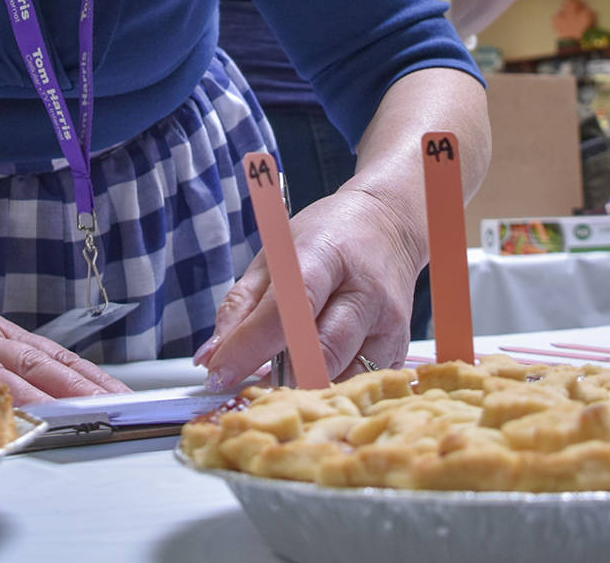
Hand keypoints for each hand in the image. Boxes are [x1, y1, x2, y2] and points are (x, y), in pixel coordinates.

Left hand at [194, 186, 420, 391]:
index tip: (219, 374)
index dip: (249, 348)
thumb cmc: (325, 239)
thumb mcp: (273, 258)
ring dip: (304, 383)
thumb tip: (209, 359)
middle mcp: (365, 291)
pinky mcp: (400, 347)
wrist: (388, 226)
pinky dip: (329, 383)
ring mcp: (388, 323)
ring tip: (284, 370)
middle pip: (319, 352)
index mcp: (326, 256)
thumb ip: (239, 307)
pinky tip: (315, 369)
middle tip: (251, 380)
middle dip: (278, 375)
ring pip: (339, 375)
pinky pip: (357, 381)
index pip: (286, 311)